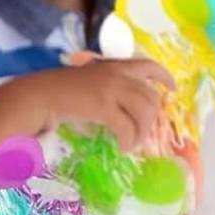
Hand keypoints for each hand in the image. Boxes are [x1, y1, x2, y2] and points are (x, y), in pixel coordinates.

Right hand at [47, 58, 173, 149]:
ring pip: (143, 112)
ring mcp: (112, 90)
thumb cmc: (63, 90)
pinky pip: (127, 127)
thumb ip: (112, 87)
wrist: (43, 94)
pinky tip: (123, 148)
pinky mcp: (104, 107)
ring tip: (132, 144)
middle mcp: (118, 75)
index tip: (171, 90)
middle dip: (152, 119)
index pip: (149, 66)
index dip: (164, 78)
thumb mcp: (92, 81)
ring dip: (142, 132)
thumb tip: (128, 109)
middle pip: (150, 96)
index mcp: (116, 66)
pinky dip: (129, 141)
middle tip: (143, 133)